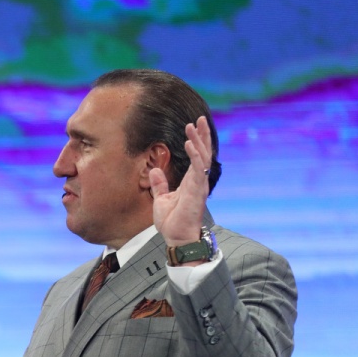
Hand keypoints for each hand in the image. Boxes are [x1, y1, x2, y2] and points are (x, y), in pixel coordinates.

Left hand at [149, 115, 211, 246]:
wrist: (177, 238)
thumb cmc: (172, 222)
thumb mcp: (161, 199)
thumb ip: (159, 184)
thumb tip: (154, 170)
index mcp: (191, 181)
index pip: (197, 156)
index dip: (197, 141)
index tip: (194, 126)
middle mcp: (198, 180)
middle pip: (204, 152)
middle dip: (202, 134)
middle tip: (200, 118)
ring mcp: (199, 184)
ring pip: (203, 156)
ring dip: (199, 139)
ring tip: (195, 124)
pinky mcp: (197, 190)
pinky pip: (198, 168)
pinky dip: (195, 154)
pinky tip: (190, 143)